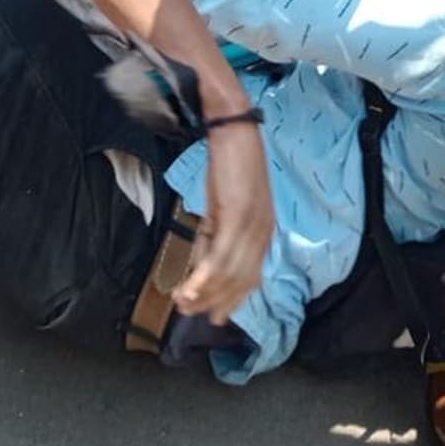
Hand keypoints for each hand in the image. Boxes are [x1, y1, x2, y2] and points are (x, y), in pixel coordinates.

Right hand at [173, 118, 273, 324]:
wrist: (234, 128)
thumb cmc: (229, 164)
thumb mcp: (224, 206)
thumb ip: (214, 235)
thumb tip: (200, 267)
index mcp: (264, 230)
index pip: (250, 276)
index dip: (232, 300)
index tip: (216, 317)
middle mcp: (262, 232)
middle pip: (240, 280)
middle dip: (214, 301)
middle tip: (188, 313)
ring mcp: (251, 225)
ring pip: (229, 273)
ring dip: (204, 294)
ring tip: (181, 304)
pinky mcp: (236, 215)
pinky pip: (220, 256)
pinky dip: (203, 277)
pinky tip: (187, 289)